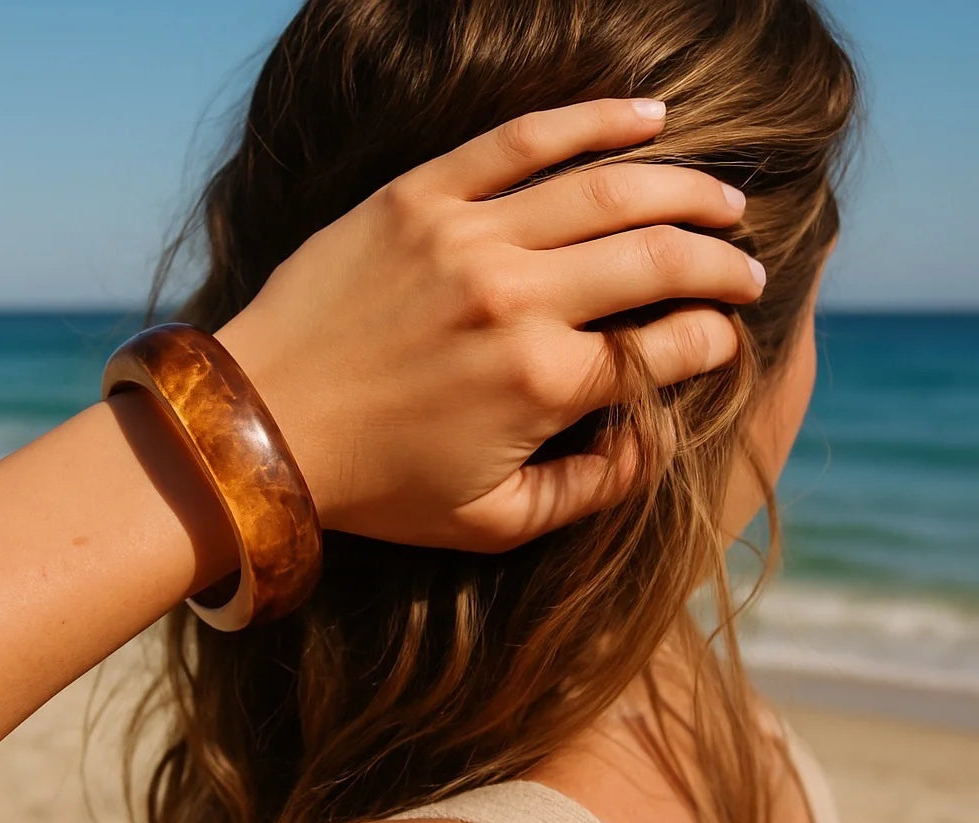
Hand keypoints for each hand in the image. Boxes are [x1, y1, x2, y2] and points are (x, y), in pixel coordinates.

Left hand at [216, 97, 763, 551]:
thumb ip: (591, 491)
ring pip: (611, 190)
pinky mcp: (420, 197)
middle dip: (723, 263)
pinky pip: (523, 140)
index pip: (667, 347)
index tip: (725, 337)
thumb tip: (657, 444)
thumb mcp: (493, 521)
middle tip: (749, 265)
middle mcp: (520, 303)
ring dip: (686, 189)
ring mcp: (470, 239)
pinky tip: (649, 115)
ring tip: (727, 196)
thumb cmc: (376, 486)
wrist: (259, 425)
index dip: (714, 341)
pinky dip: (595, 120)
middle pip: (659, 260)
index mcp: (544, 386)